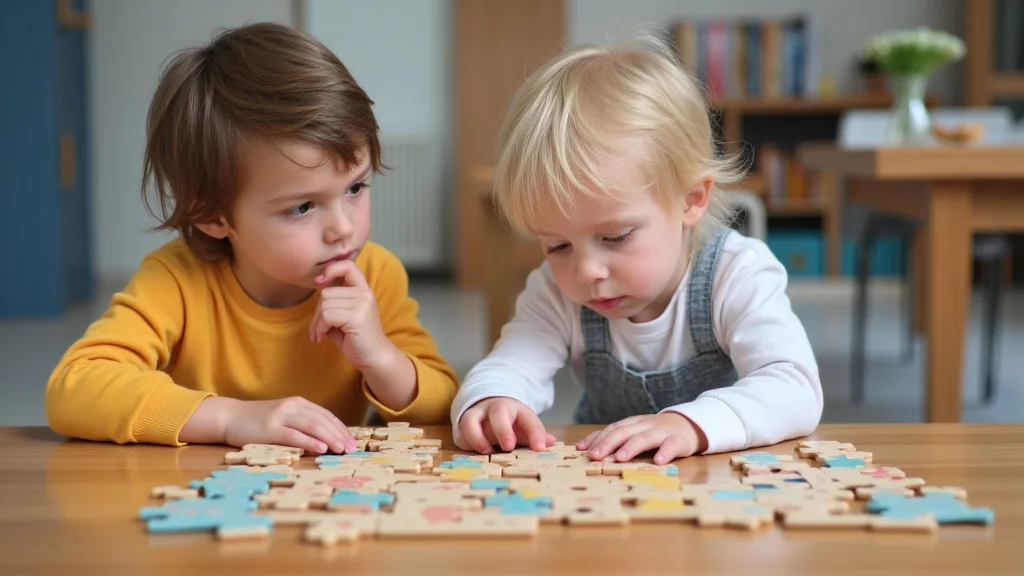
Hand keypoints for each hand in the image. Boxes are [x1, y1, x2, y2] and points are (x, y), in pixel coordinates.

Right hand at [223, 396, 358, 454]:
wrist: (230, 417)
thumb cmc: (258, 420)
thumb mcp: (284, 417)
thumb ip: (302, 423)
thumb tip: (326, 439)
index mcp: (298, 403)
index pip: (326, 415)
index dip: (341, 429)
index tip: (353, 442)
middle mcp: (292, 406)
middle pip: (323, 420)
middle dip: (340, 435)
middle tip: (352, 449)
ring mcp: (280, 416)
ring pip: (312, 426)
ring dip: (330, 438)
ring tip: (342, 449)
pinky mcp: (270, 429)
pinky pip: (294, 435)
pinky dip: (310, 442)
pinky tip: (321, 448)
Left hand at [309, 259, 393, 368]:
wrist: (374, 358)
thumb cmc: (356, 338)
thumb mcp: (345, 314)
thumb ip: (335, 300)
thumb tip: (318, 284)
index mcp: (363, 290)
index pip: (348, 265)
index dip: (331, 269)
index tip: (319, 281)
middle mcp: (364, 294)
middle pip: (326, 292)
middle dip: (317, 313)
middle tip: (318, 330)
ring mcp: (362, 304)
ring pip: (324, 304)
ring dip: (317, 323)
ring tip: (321, 335)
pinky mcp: (357, 317)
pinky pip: (327, 316)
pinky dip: (320, 328)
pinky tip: (323, 338)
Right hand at [455, 397, 555, 454]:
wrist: (484, 405)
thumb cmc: (509, 421)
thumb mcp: (524, 425)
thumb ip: (536, 435)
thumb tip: (551, 443)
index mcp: (514, 408)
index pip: (528, 418)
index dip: (535, 433)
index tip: (540, 448)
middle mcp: (493, 408)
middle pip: (498, 413)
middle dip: (503, 430)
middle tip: (509, 447)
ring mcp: (474, 415)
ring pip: (470, 421)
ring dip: (478, 438)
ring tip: (488, 452)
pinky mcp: (460, 427)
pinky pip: (460, 434)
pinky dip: (467, 445)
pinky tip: (476, 454)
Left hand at [576, 412, 707, 464]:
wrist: (689, 424)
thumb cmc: (656, 432)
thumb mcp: (636, 432)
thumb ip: (615, 439)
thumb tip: (585, 449)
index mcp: (633, 424)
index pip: (612, 428)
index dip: (598, 438)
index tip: (583, 450)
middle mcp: (645, 425)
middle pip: (624, 431)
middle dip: (608, 443)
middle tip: (595, 456)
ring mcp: (662, 432)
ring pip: (645, 437)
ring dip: (631, 447)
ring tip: (620, 458)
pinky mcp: (679, 440)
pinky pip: (671, 445)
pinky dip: (665, 452)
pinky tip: (658, 461)